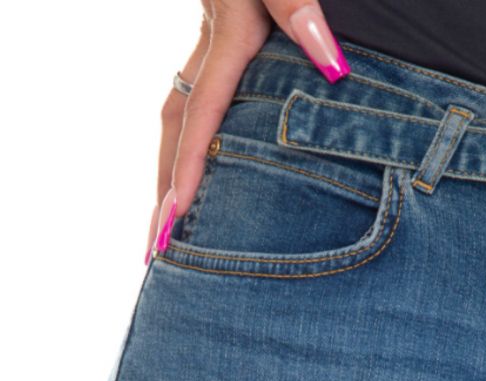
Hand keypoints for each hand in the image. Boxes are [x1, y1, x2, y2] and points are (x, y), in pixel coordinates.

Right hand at [145, 0, 349, 262]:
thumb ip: (300, 4)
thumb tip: (332, 63)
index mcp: (230, 30)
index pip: (201, 118)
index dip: (187, 175)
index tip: (172, 229)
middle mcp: (213, 40)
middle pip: (175, 128)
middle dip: (164, 191)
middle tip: (153, 251)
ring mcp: (215, 36)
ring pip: (179, 114)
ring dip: (171, 168)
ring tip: (168, 220)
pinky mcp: (227, 30)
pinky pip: (198, 94)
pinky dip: (192, 136)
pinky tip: (204, 156)